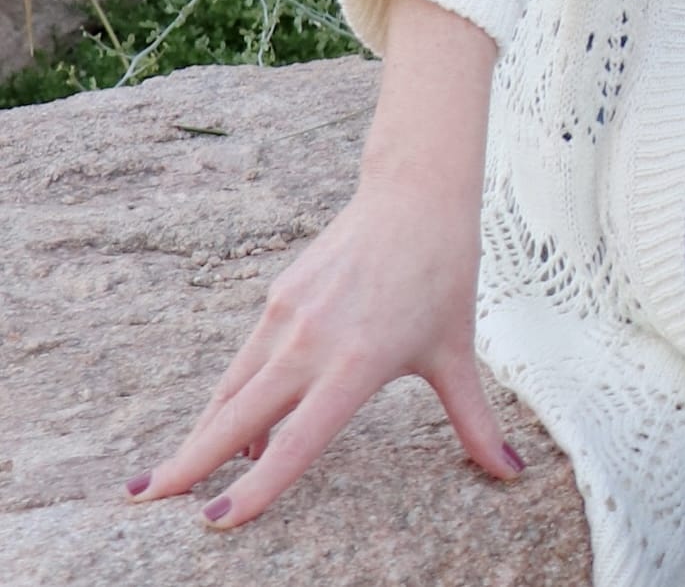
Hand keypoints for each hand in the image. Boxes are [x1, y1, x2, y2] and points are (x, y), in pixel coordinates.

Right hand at [126, 170, 519, 527]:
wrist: (417, 191)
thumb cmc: (443, 272)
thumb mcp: (457, 352)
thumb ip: (476, 421)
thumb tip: (511, 472)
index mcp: (357, 363)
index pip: (299, 440)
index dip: (259, 483)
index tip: (217, 521)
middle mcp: (314, 341)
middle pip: (238, 415)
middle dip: (188, 463)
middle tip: (144, 501)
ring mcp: (290, 314)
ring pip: (233, 387)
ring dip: (202, 432)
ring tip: (168, 478)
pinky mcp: (280, 295)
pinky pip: (247, 358)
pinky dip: (231, 395)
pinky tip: (228, 423)